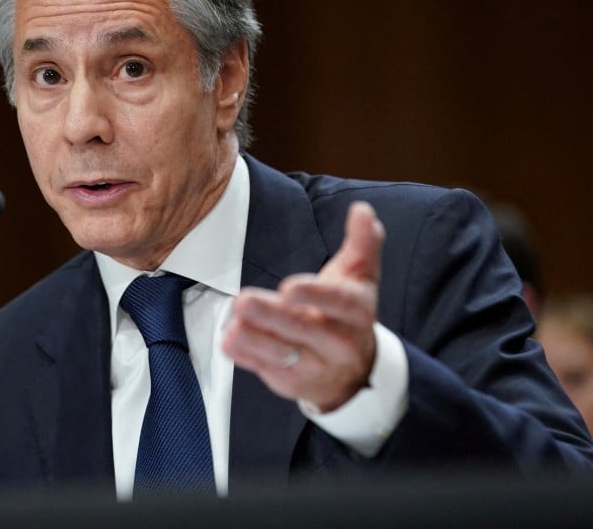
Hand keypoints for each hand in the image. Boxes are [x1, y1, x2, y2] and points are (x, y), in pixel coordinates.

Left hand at [222, 201, 384, 411]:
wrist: (354, 372)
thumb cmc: (348, 313)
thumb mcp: (360, 276)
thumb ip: (363, 242)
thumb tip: (363, 211)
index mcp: (357, 312)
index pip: (340, 303)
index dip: (316, 295)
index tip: (289, 287)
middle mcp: (339, 343)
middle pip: (304, 329)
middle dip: (272, 316)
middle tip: (244, 300)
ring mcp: (313, 366)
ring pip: (282, 354)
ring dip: (255, 340)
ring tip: (234, 325)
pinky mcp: (290, 380)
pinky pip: (265, 369)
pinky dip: (245, 356)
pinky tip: (228, 341)